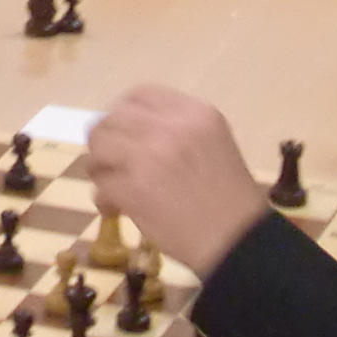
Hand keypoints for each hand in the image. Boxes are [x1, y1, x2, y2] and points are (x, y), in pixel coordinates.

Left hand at [84, 86, 270, 278]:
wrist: (238, 242)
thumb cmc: (230, 199)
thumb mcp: (214, 144)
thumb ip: (176, 130)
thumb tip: (130, 133)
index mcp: (194, 113)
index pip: (140, 95)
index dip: (124, 113)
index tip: (123, 131)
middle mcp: (170, 126)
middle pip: (113, 118)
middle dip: (106, 140)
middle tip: (109, 160)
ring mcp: (148, 155)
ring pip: (99, 146)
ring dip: (99, 165)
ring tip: (109, 183)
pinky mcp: (132, 187)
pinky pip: (101, 184)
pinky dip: (104, 198)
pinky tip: (115, 209)